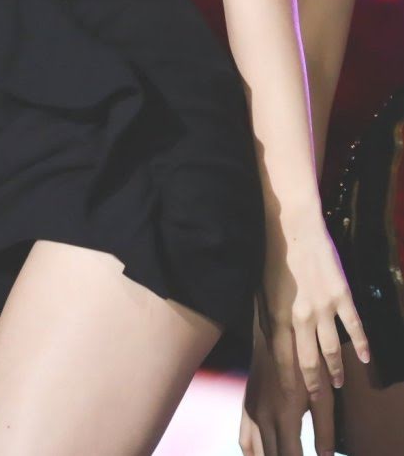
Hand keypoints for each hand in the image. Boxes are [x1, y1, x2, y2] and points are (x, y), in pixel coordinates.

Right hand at [240, 310, 335, 455]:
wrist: (275, 328)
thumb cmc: (304, 359)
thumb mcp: (322, 392)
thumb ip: (325, 428)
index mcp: (284, 417)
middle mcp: (264, 418)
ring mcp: (252, 412)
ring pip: (257, 452)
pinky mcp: (247, 405)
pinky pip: (244, 439)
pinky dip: (252, 454)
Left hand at [259, 212, 369, 400]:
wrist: (292, 226)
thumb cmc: (272, 257)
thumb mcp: (262, 292)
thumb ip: (268, 320)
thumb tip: (274, 345)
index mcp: (277, 317)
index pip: (283, 360)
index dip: (289, 382)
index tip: (293, 399)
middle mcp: (301, 318)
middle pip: (310, 363)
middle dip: (315, 385)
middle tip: (319, 401)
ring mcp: (323, 308)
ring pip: (333, 350)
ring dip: (337, 370)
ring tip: (339, 384)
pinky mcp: (341, 295)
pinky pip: (354, 326)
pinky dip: (362, 345)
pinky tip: (366, 359)